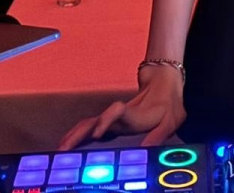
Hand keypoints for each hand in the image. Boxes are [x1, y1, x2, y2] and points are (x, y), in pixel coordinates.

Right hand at [56, 66, 186, 149]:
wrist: (163, 85)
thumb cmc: (168, 104)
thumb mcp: (172, 119)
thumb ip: (160, 134)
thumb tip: (147, 148)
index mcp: (135, 114)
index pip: (117, 111)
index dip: (107, 119)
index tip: (98, 132)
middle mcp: (120, 115)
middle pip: (95, 120)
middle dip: (79, 133)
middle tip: (66, 148)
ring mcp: (113, 118)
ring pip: (89, 124)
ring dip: (74, 135)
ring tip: (61, 148)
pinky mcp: (110, 121)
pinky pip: (90, 127)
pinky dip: (77, 134)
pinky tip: (67, 143)